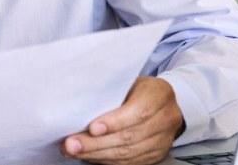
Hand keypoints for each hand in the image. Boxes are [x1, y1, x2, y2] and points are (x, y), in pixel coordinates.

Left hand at [61, 76, 183, 164]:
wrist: (162, 102)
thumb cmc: (137, 88)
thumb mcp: (128, 81)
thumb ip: (111, 92)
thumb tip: (79, 106)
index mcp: (159, 94)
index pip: (139, 112)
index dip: (115, 122)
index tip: (92, 128)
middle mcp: (165, 118)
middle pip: (130, 136)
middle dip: (96, 143)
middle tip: (71, 144)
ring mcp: (163, 140)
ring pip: (128, 153)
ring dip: (97, 154)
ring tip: (74, 150)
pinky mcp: (156, 154)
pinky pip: (129, 162)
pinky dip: (106, 160)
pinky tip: (88, 155)